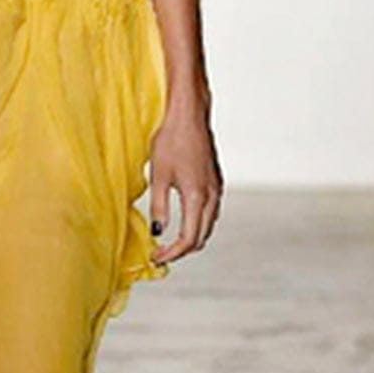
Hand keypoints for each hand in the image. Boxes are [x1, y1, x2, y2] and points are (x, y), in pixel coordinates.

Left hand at [148, 97, 221, 263]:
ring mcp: (217, 188)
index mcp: (197, 196)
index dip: (172, 253)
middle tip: (160, 253)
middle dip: (181, 249)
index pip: (189, 239)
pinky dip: (198, 223)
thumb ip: (159, 207)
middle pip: (201, 236)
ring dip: (191, 237)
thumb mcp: (158, 176)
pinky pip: (211, 212)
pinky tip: (183, 220)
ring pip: (208, 225)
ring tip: (168, 241)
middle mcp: (212, 195)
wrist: (188, 115)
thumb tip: (158, 232)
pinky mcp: (216, 181)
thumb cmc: (170, 141)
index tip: (156, 257)